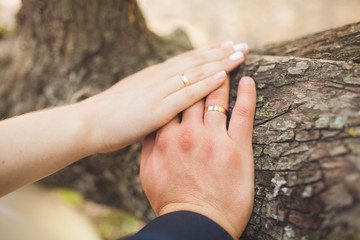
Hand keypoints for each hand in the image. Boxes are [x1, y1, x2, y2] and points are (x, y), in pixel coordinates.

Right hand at [81, 42, 247, 152]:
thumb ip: (153, 97)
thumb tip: (165, 97)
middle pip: (196, 61)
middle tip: (242, 45)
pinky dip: (206, 84)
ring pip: (196, 73)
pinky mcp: (158, 109)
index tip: (226, 46)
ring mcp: (159, 92)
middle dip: (221, 52)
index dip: (209, 52)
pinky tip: (223, 76)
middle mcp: (159, 78)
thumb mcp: (135, 100)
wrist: (88, 124)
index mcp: (154, 77)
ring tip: (240, 54)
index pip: (187, 60)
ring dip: (220, 62)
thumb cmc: (110, 117)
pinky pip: (187, 94)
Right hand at [140, 76, 256, 238]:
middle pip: (194, 94)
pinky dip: (247, 93)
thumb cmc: (170, 200)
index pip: (172, 102)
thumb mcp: (148, 173)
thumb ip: (150, 146)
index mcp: (165, 137)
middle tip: (210, 58)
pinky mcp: (237, 148)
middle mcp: (187, 133)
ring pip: (216, 98)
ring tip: (229, 62)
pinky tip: (248, 79)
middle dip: (201, 74)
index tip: (185, 75)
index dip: (180, 85)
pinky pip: (243, 112)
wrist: (194, 223)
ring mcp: (212, 138)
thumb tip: (153, 126)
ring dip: (222, 78)